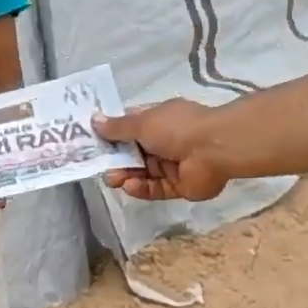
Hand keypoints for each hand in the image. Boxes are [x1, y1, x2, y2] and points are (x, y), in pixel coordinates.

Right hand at [91, 99, 227, 201]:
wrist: (214, 149)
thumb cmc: (176, 128)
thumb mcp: (142, 122)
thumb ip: (118, 127)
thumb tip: (94, 120)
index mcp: (159, 119)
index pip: (132, 125)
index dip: (113, 132)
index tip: (92, 140)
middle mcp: (166, 141)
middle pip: (135, 152)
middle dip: (116, 159)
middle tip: (100, 166)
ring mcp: (173, 164)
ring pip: (144, 173)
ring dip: (126, 176)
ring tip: (113, 179)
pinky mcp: (179, 186)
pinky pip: (156, 189)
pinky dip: (143, 188)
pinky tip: (130, 187)